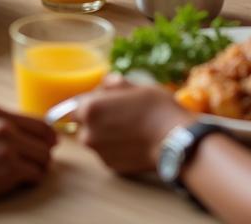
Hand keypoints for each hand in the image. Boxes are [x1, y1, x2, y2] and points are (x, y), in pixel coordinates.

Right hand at [0, 104, 55, 206]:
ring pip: (43, 158)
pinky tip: (23, 181)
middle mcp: (4, 126)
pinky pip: (35, 175)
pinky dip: (32, 180)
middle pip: (45, 138)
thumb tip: (14, 126)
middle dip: (45, 151)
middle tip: (40, 160)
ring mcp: (8, 148)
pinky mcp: (8, 170)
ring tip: (29, 172)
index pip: (36, 120)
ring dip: (39, 167)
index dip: (47, 134)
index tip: (50, 142)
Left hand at [72, 76, 190, 174]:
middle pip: (83, 124)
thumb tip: (105, 84)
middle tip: (119, 113)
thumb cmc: (155, 108)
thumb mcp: (134, 85)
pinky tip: (132, 141)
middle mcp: (88, 134)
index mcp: (90, 109)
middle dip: (96, 118)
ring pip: (95, 139)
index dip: (90, 101)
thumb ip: (113, 83)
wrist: (175, 142)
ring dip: (104, 133)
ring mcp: (99, 153)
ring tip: (128, 127)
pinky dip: (114, 147)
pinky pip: (106, 152)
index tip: (105, 100)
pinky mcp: (111, 167)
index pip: (75, 105)